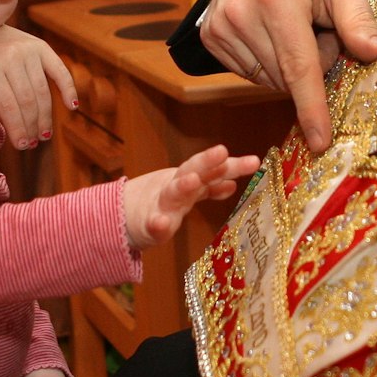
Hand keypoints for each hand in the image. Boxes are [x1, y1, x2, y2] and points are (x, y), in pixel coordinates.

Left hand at [0, 25, 76, 150]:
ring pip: (42, 90)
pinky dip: (68, 88)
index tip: (22, 145)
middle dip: (32, 125)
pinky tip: (72, 106)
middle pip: (27, 100)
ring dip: (46, 116)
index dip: (17, 128)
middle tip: (34, 142)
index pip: (7, 105)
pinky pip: (60, 70)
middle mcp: (10, 57)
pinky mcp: (42, 47)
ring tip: (44, 133)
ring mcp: (28, 50)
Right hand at [122, 145, 261, 250]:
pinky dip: (156, 223)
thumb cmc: (162, 201)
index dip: (233, 165)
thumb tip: (235, 182)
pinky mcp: (147, 225)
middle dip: (207, 162)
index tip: (254, 162)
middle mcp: (177, 188)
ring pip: (173, 193)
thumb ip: (211, 187)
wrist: (122, 216)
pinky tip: (160, 224)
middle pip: (192, 170)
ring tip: (193, 181)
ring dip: (183, 186)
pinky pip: (152, 225)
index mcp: (189, 180)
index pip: (213, 170)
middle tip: (222, 151)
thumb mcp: (189, 192)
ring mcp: (161, 204)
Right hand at [201, 0, 376, 150]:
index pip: (299, 67)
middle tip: (319, 29)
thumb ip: (359, 22)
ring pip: (266, 79)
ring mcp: (220, 24)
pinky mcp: (210, 33)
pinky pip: (247, 72)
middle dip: (312, 65)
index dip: (311, 108)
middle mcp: (241, 13)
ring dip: (288, 65)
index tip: (320, 141)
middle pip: (285, 77)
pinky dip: (267, 62)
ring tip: (295, 26)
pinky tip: (272, 32)